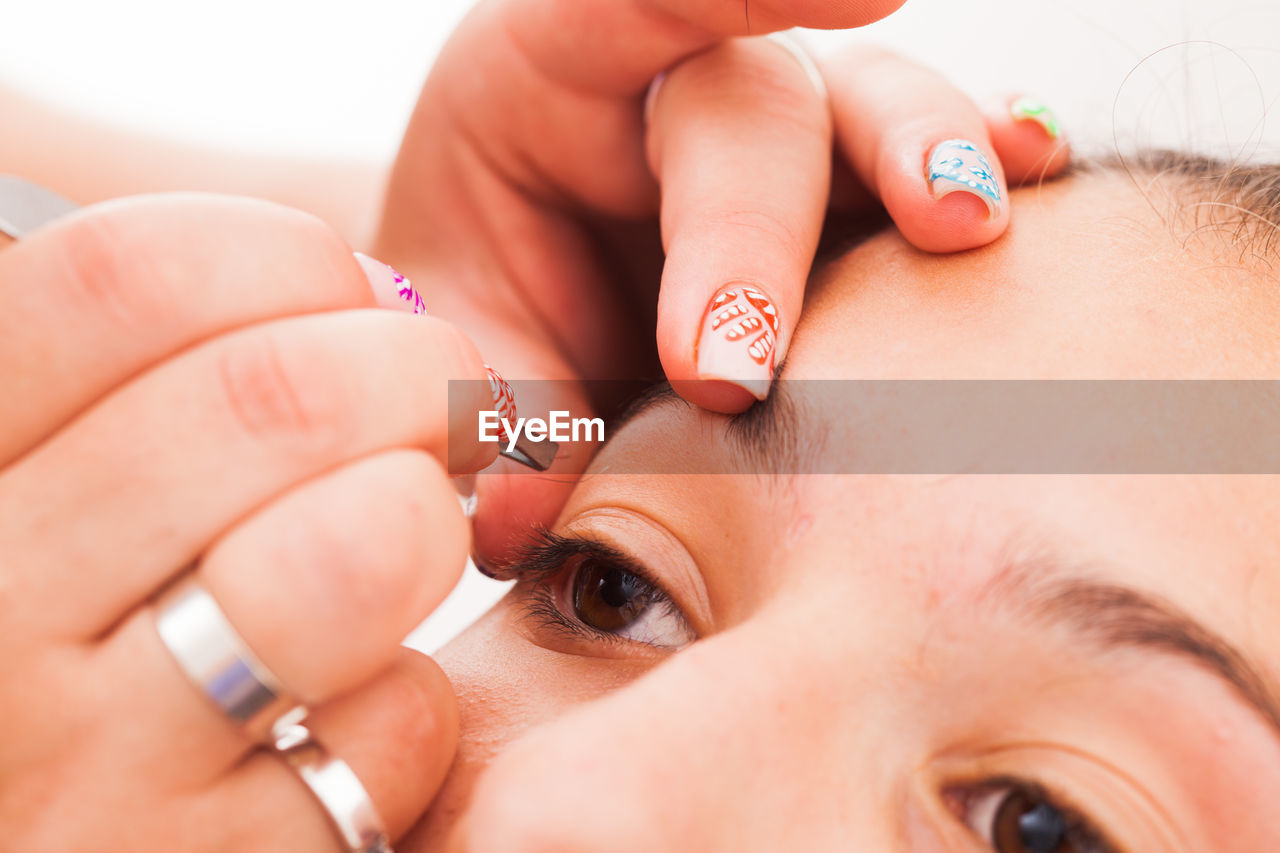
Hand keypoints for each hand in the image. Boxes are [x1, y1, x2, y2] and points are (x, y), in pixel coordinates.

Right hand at [0, 196, 501, 849]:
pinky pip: (395, 730)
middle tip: (445, 408)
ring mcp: (75, 769)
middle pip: (277, 395)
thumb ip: (146, 383)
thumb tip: (367, 288)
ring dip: (422, 520)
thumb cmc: (53, 654)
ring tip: (407, 540)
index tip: (351, 306)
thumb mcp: (38, 496)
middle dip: (419, 373)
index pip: (128, 272)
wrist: (47, 841)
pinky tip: (350, 713)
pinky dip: (410, 707)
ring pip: (356, 553)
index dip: (290, 259)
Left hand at [374, 3, 1069, 562]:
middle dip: (750, 240)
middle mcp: (672, 90)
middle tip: (730, 373)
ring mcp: (775, 138)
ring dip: (923, 165)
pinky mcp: (844, 202)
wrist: (525, 318)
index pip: (621, 1)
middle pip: (750, 112)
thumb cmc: (486, 311)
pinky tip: (1035, 184)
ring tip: (961, 225)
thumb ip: (497, 423)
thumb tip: (526, 519)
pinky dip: (979, 173)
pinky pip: (917, 176)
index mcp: (539, 82)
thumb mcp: (460, 350)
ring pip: (864, 114)